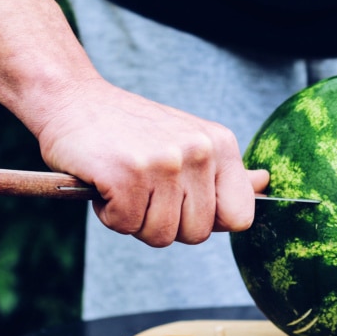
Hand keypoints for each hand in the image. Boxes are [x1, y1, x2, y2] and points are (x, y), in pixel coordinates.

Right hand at [36, 78, 268, 246]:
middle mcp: (199, 151)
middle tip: (145, 190)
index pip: (240, 218)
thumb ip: (225, 170)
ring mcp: (165, 162)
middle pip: (198, 234)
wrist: (72, 99)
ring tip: (125, 184)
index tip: (183, 203)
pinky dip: (110, 215)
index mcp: (221, 145)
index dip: (209, 221)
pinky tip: (105, 184)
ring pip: (161, 236)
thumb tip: (264, 184)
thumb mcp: (190, 140)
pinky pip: (126, 226)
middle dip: (166, 223)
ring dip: (135, 220)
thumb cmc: (132, 130)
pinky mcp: (127, 174)